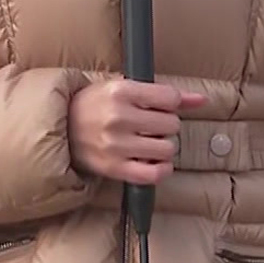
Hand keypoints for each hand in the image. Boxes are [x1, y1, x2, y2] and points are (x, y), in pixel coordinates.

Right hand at [69, 78, 206, 185]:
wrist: (61, 127)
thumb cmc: (95, 104)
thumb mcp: (124, 87)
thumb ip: (165, 93)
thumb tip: (202, 100)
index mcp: (121, 91)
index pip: (170, 98)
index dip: (171, 104)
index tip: (160, 106)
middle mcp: (119, 118)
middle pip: (171, 125)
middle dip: (167, 124)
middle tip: (151, 124)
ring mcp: (116, 146)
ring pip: (166, 149)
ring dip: (163, 147)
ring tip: (149, 141)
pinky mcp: (114, 168)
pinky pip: (153, 175)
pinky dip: (161, 170)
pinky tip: (155, 162)